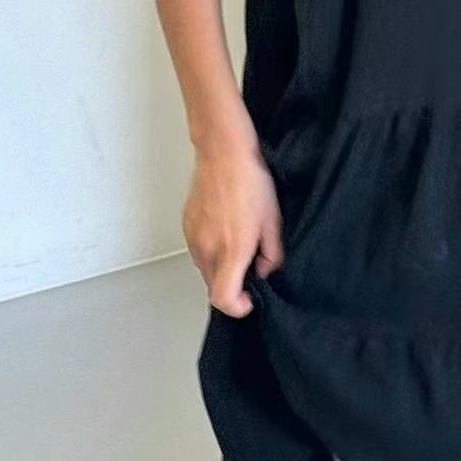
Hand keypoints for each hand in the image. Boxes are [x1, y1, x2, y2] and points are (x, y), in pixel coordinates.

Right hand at [183, 143, 283, 317]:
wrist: (224, 154)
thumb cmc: (250, 182)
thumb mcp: (273, 220)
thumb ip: (272, 254)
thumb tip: (265, 270)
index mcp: (231, 250)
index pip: (223, 298)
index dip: (237, 307)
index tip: (249, 299)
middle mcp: (208, 248)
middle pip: (213, 287)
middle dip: (232, 287)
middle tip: (250, 268)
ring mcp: (194, 238)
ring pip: (204, 270)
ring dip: (221, 269)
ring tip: (239, 246)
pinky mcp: (187, 226)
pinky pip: (198, 251)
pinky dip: (211, 252)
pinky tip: (226, 232)